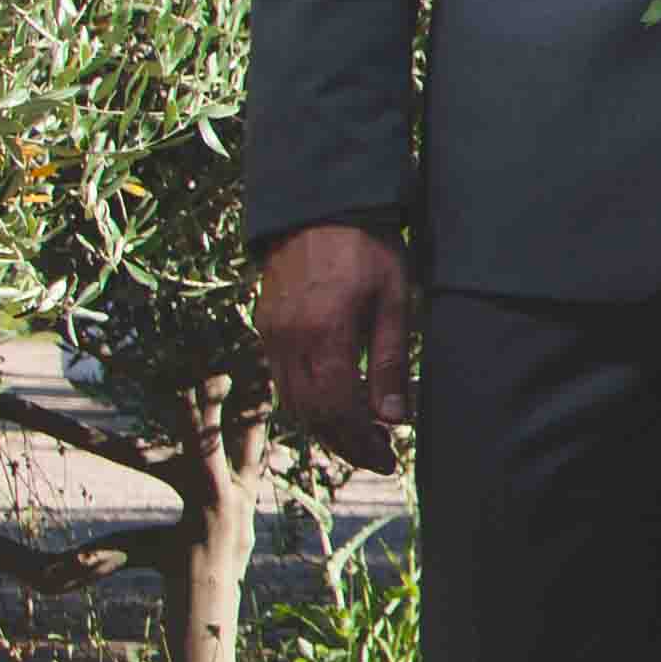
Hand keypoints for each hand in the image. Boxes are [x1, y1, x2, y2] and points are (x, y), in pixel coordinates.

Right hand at [258, 220, 413, 472]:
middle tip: (379, 455)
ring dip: (325, 428)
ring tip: (361, 436)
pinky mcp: (266, 326)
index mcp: (324, 333)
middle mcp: (288, 340)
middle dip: (344, 443)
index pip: (336, 410)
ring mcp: (271, 334)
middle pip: (310, 414)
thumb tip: (394, 419)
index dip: (361, 442)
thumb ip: (391, 361)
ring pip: (291, 402)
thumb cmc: (368, 247)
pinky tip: (334, 404)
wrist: (319, 203)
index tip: (387, 458)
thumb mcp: (394, 300)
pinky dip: (307, 403)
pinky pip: (281, 380)